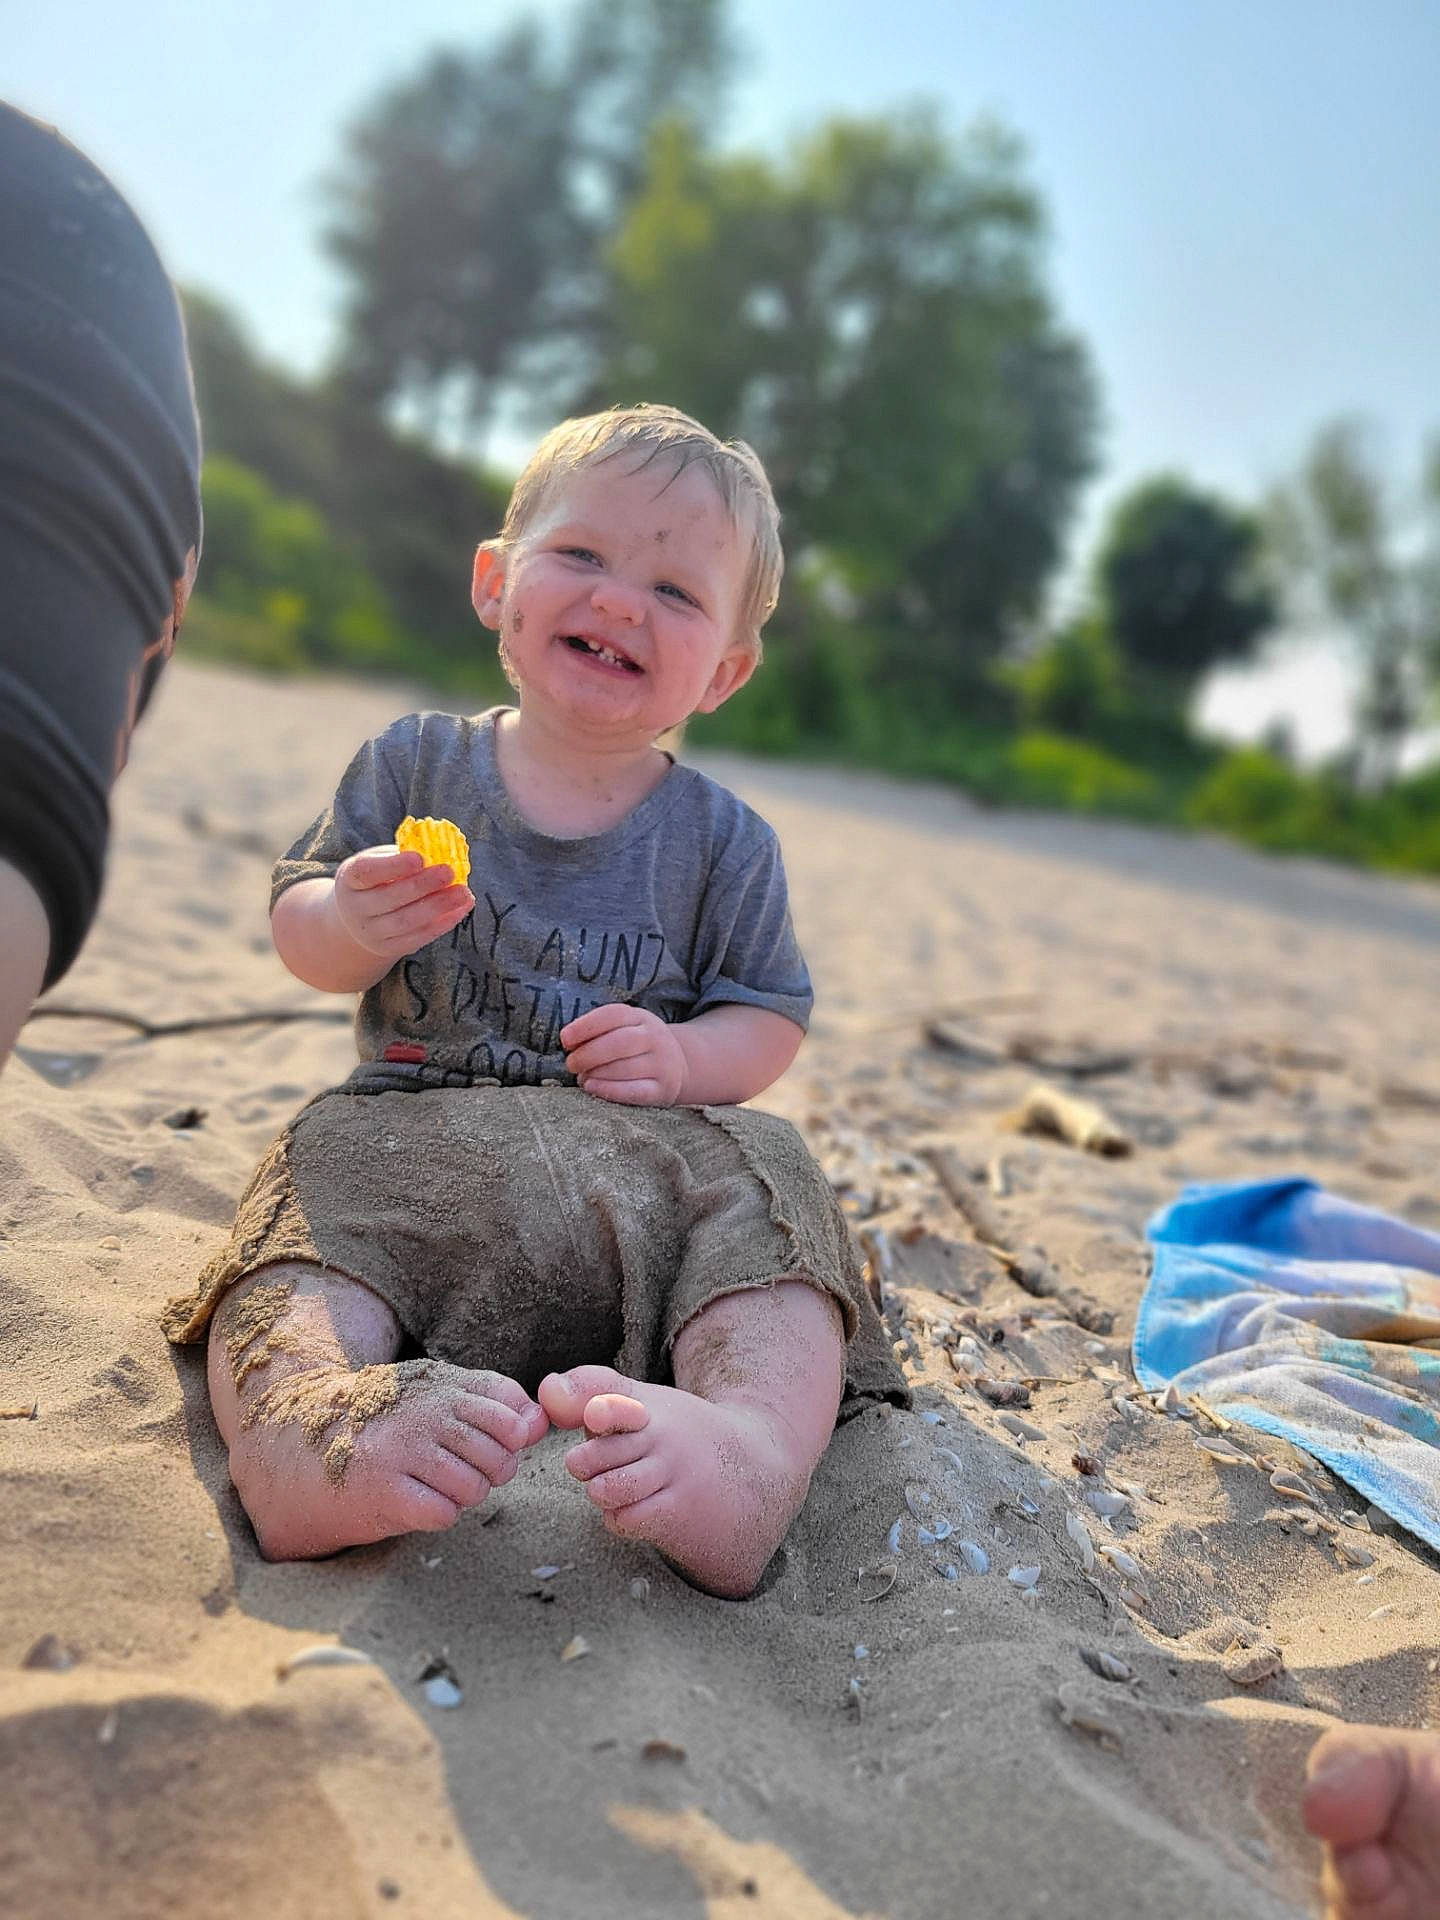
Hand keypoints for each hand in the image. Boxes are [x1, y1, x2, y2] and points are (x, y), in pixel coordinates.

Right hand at [332, 845, 473, 961]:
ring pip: (407, 921)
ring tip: (463, 892)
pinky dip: (442, 923)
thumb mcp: (379, 862)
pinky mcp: (388, 948)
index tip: (419, 858)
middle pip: (390, 898)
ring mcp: (371, 932)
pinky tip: (461, 908)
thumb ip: (403, 856)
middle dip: (423, 885)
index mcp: (350, 879)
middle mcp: (356, 908)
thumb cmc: (377, 880)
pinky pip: (418, 937)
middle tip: (450, 872)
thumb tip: (440, 851)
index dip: (393, 866)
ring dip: (438, 906)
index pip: (366, 872)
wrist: (357, 919)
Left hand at [562, 1004, 686, 1105]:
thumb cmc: (636, 1047)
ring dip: (596, 1073)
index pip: (612, 1015)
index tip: (564, 1039)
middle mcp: (655, 1037)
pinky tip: (591, 1087)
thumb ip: (598, 1033)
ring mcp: (662, 1064)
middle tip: (571, 1064)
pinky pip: (634, 1091)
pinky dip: (609, 1090)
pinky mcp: (663, 1089)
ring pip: (625, 1068)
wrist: (677, 1066)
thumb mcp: (623, 1029)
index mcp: (640, 1017)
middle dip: (589, 1054)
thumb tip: (570, 1045)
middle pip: (619, 1042)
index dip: (585, 1026)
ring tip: (582, 1077)